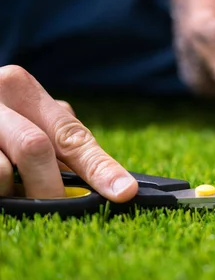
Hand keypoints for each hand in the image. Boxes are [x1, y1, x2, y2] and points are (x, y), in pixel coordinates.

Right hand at [0, 65, 137, 199]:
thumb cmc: (1, 119)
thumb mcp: (30, 118)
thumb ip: (62, 140)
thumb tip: (112, 182)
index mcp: (23, 88)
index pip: (70, 135)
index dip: (100, 167)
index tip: (123, 193)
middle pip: (35, 148)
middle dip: (49, 186)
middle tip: (56, 204)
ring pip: (2, 171)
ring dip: (14, 189)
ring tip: (15, 186)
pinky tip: (4, 186)